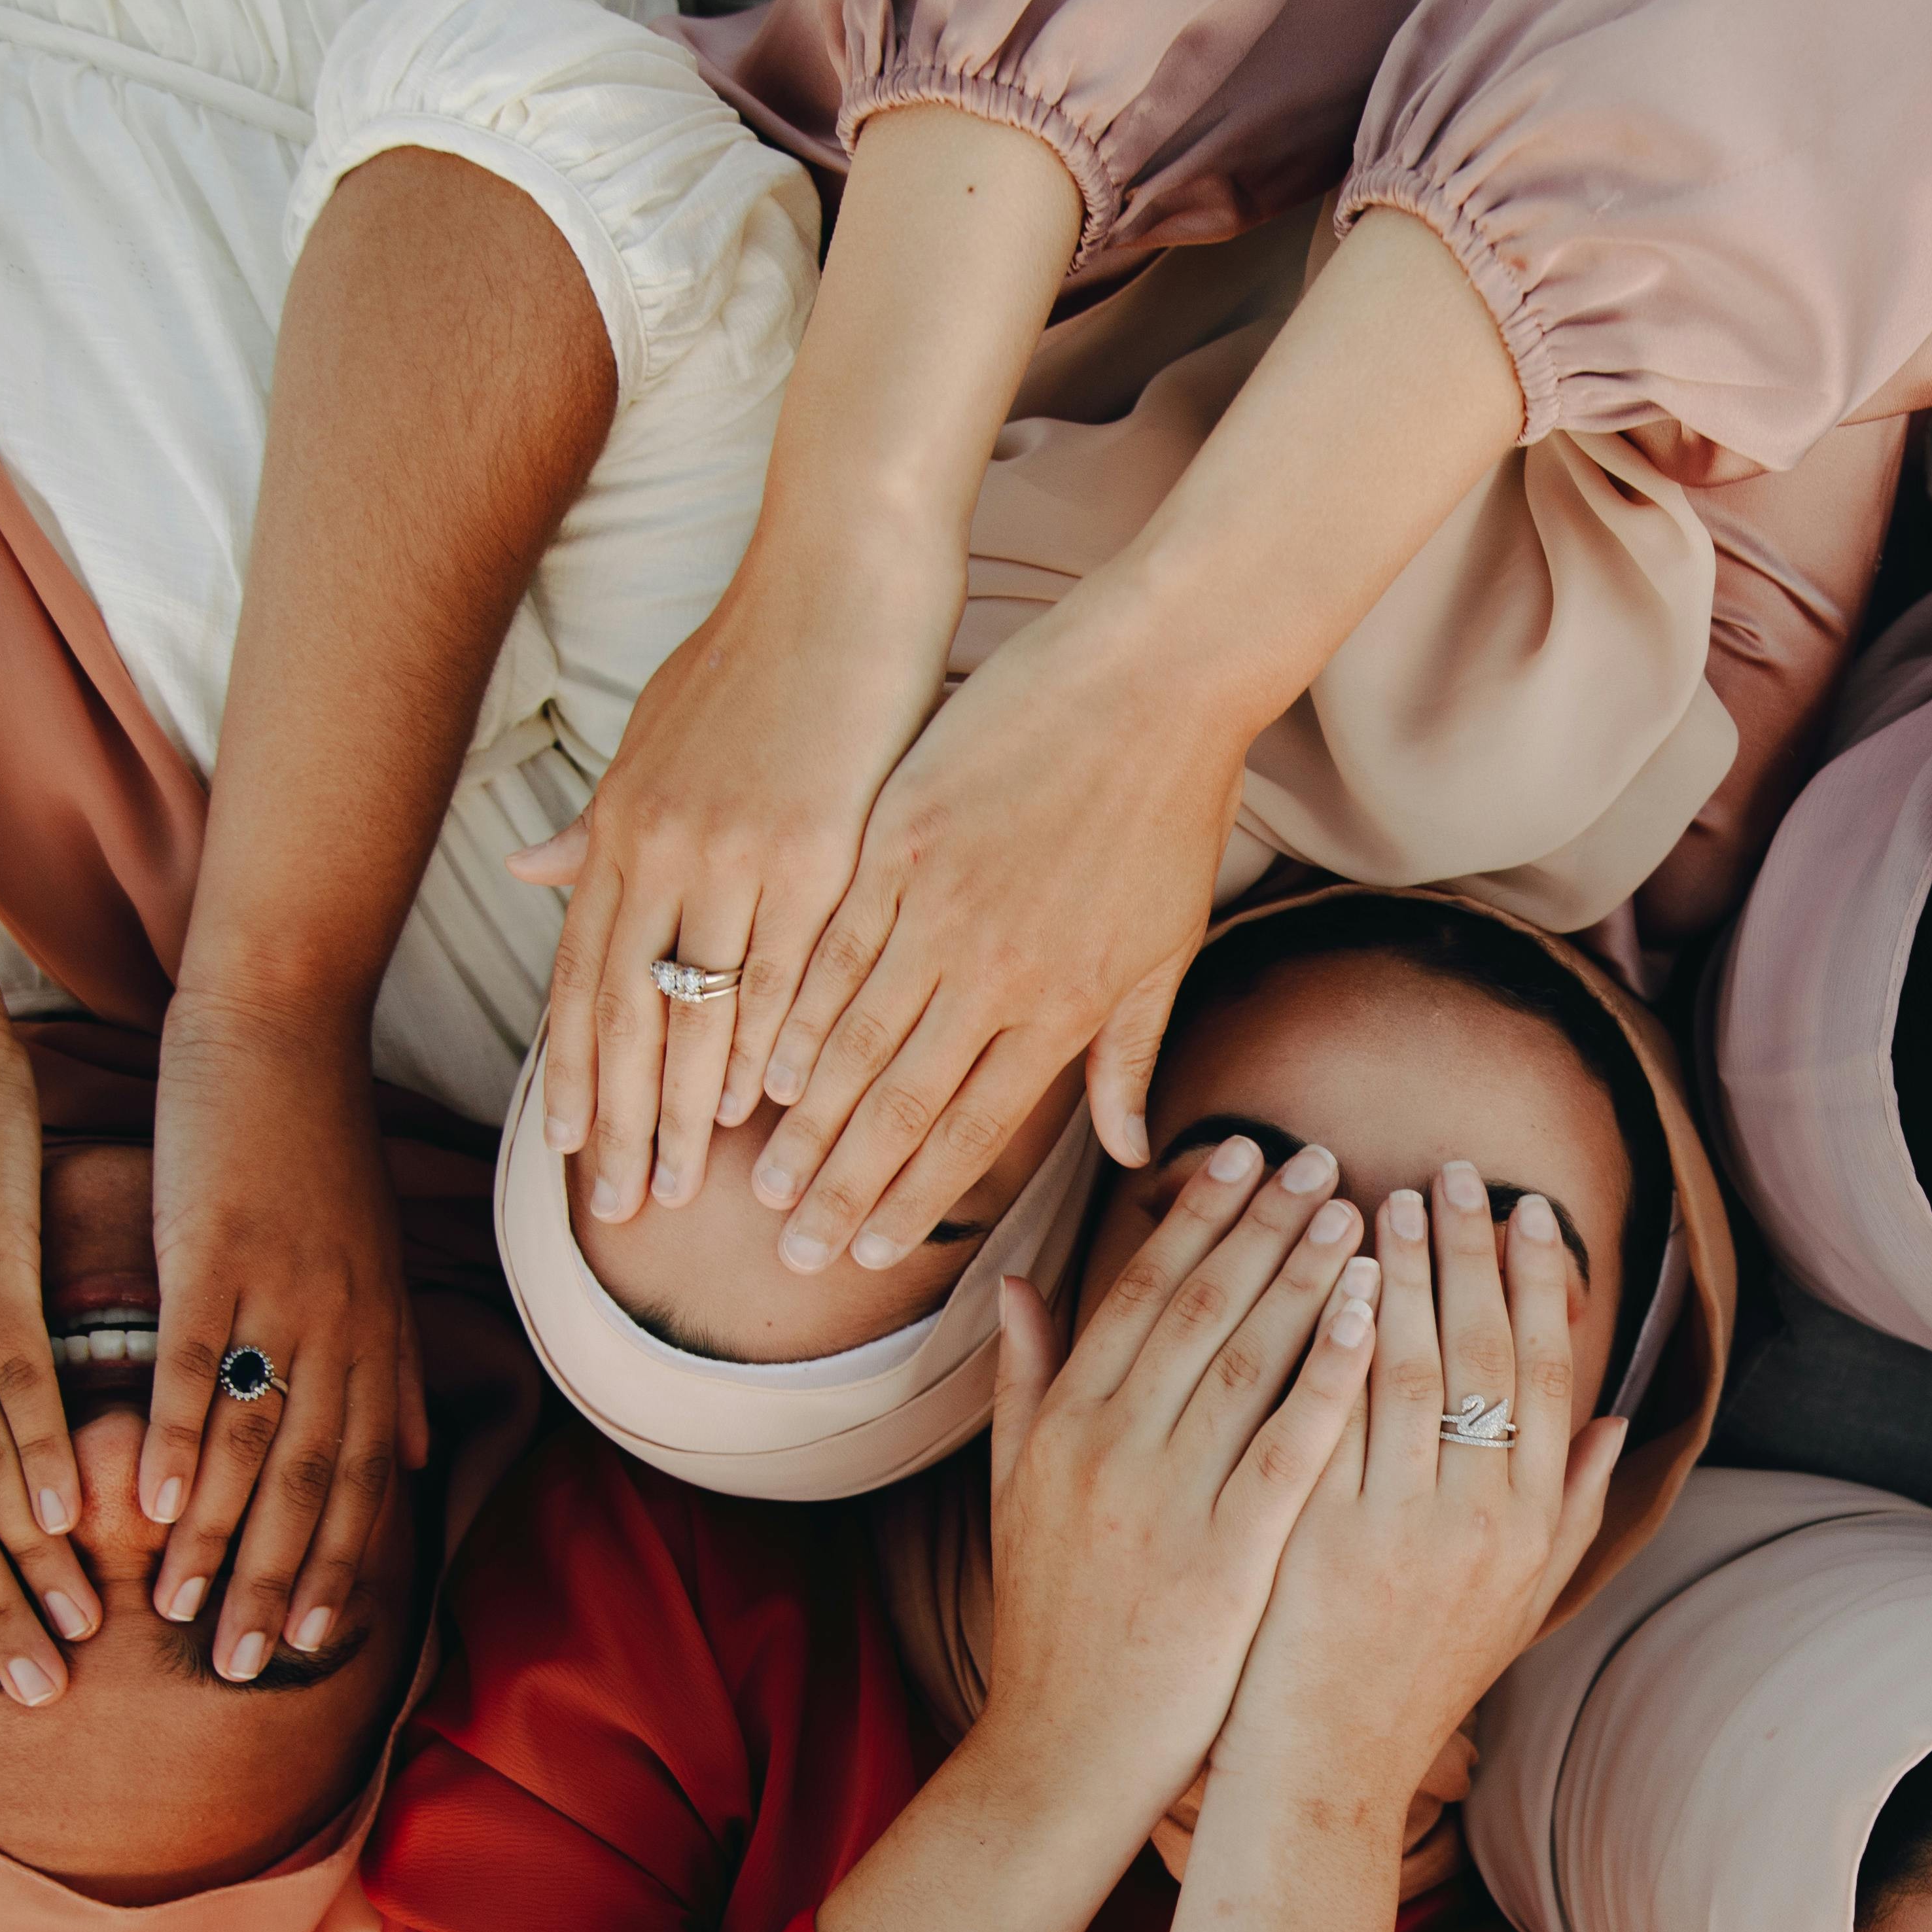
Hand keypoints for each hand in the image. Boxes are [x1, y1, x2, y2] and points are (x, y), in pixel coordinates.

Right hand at [138, 997, 422, 1682]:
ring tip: (185, 1618)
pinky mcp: (216, 1256)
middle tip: (249, 1670)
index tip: (319, 1647)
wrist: (283, 1034)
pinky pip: (197, 1365)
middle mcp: (343, 1330)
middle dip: (286, 1582)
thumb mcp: (373, 1270)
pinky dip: (177, 1440)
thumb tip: (419, 1458)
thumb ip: (392, 1369)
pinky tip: (146, 1509)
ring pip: (261, 1443)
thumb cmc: (316, 1154)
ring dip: (224, 1538)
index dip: (345, 1565)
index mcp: (376, 1338)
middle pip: (320, 1482)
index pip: (369, 1479)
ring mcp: (282, 1295)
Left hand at [516, 541, 961, 1228]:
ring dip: (683, 1110)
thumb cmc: (756, 654)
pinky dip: (764, 1046)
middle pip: (625, 1011)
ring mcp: (736, 852)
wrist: (842, 575)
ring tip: (679, 1189)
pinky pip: (781, 970)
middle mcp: (664, 847)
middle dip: (617, 1118)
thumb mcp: (656, 732)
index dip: (572, 1070)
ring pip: (696, 1009)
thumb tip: (534, 866)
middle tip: (616, 1207)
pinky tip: (755, 1110)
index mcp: (625, 825)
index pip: (582, 975)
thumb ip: (601, 817)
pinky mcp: (817, 849)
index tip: (571, 1150)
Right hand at [721, 592, 1246, 1277]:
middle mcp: (998, 971)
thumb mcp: (1170, 943)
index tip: (869, 1252)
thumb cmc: (1173, 808)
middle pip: (902, 1103)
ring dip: (804, 1120)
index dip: (915, 1198)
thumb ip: (1132, 1053)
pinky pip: (834, 945)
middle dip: (842, 1188)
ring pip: (855, 1037)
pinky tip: (759, 1063)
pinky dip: (794, 1010)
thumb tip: (1129, 1152)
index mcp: (1064, 1004)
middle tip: (792, 1252)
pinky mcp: (900, 837)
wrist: (1155, 679)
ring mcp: (941, 904)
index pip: (973, 1129)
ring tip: (759, 1180)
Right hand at [975, 1139, 1378, 1835]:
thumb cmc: (1051, 1626)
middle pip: (1197, 1307)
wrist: (1058, 1754)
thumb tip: (1017, 1285)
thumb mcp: (1012, 1494)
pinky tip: (1372, 1322)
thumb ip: (1022, 1384)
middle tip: (1324, 1159)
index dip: (1197, 1218)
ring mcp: (1163, 1501)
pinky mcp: (1221, 1560)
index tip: (1246, 1154)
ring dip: (1305, 1279)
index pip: (1138, 1291)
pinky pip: (1286, 1450)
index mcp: (1060, 1424)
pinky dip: (1328, 1378)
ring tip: (1359, 1215)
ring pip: (1244, 1361)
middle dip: (1263, 1224)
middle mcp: (1106, 1446)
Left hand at [1209, 1163, 1625, 1821]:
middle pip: (1492, 1353)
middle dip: (1474, 1251)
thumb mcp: (1519, 1603)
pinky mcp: (1332, 1539)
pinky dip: (1345, 1341)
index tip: (1526, 1209)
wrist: (1330, 1768)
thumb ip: (1575, 1508)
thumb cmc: (1415, 1679)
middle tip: (1451, 1171)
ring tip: (1384, 1197)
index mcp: (1536, 1526)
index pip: (1553, 1374)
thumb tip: (1617, 1422)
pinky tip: (1333, 1279)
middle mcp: (1488, 1522)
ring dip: (1409, 1273)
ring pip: (1420, 1368)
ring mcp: (1410, 1529)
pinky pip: (1344, 1417)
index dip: (1541, 1283)